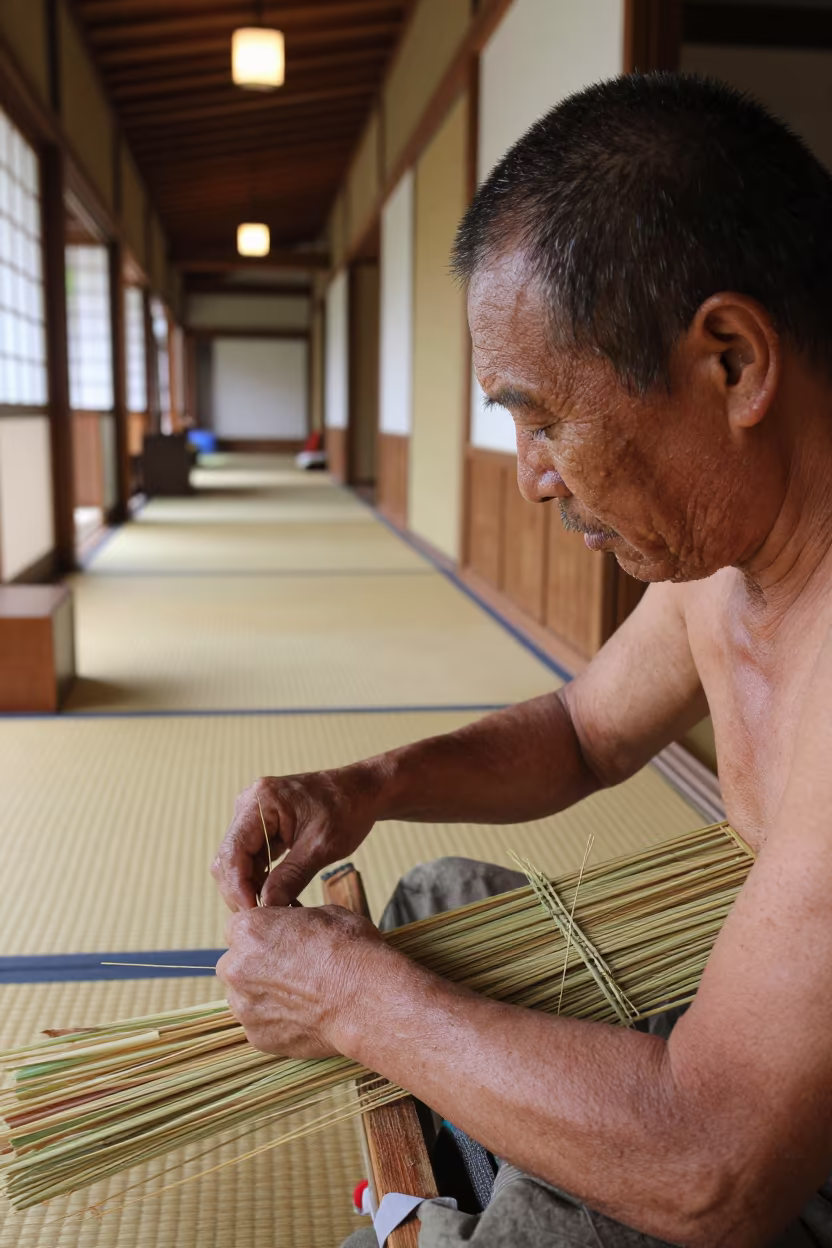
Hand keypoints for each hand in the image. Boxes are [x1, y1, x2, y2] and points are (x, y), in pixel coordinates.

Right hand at [212, 764, 385, 910]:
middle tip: (263, 920)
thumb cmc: (347, 809)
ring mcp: (252, 814)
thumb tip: (268, 906)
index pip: (233, 851)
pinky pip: (250, 858)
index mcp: (261, 801)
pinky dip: (259, 880)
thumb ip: (292, 876)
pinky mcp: (260, 825)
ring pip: (236, 862)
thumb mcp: (322, 846)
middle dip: (241, 891)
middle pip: (228, 858)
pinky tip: (274, 897)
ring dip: (249, 888)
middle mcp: (249, 804)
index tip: (253, 914)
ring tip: (272, 911)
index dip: (237, 887)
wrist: (361, 791)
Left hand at [215, 904, 383, 1057]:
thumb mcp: (325, 913)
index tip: (282, 941)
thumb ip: (293, 920)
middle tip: (292, 969)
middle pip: (236, 963)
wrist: (367, 1000)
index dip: (263, 933)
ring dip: (264, 994)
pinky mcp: (256, 1037)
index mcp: (248, 930)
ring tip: (301, 995)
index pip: (239, 928)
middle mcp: (236, 968)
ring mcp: (244, 1007)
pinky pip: (259, 1024)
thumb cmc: (351, 952)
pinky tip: (304, 1015)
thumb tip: (293, 926)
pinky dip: (276, 1021)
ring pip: (245, 996)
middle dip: (258, 965)